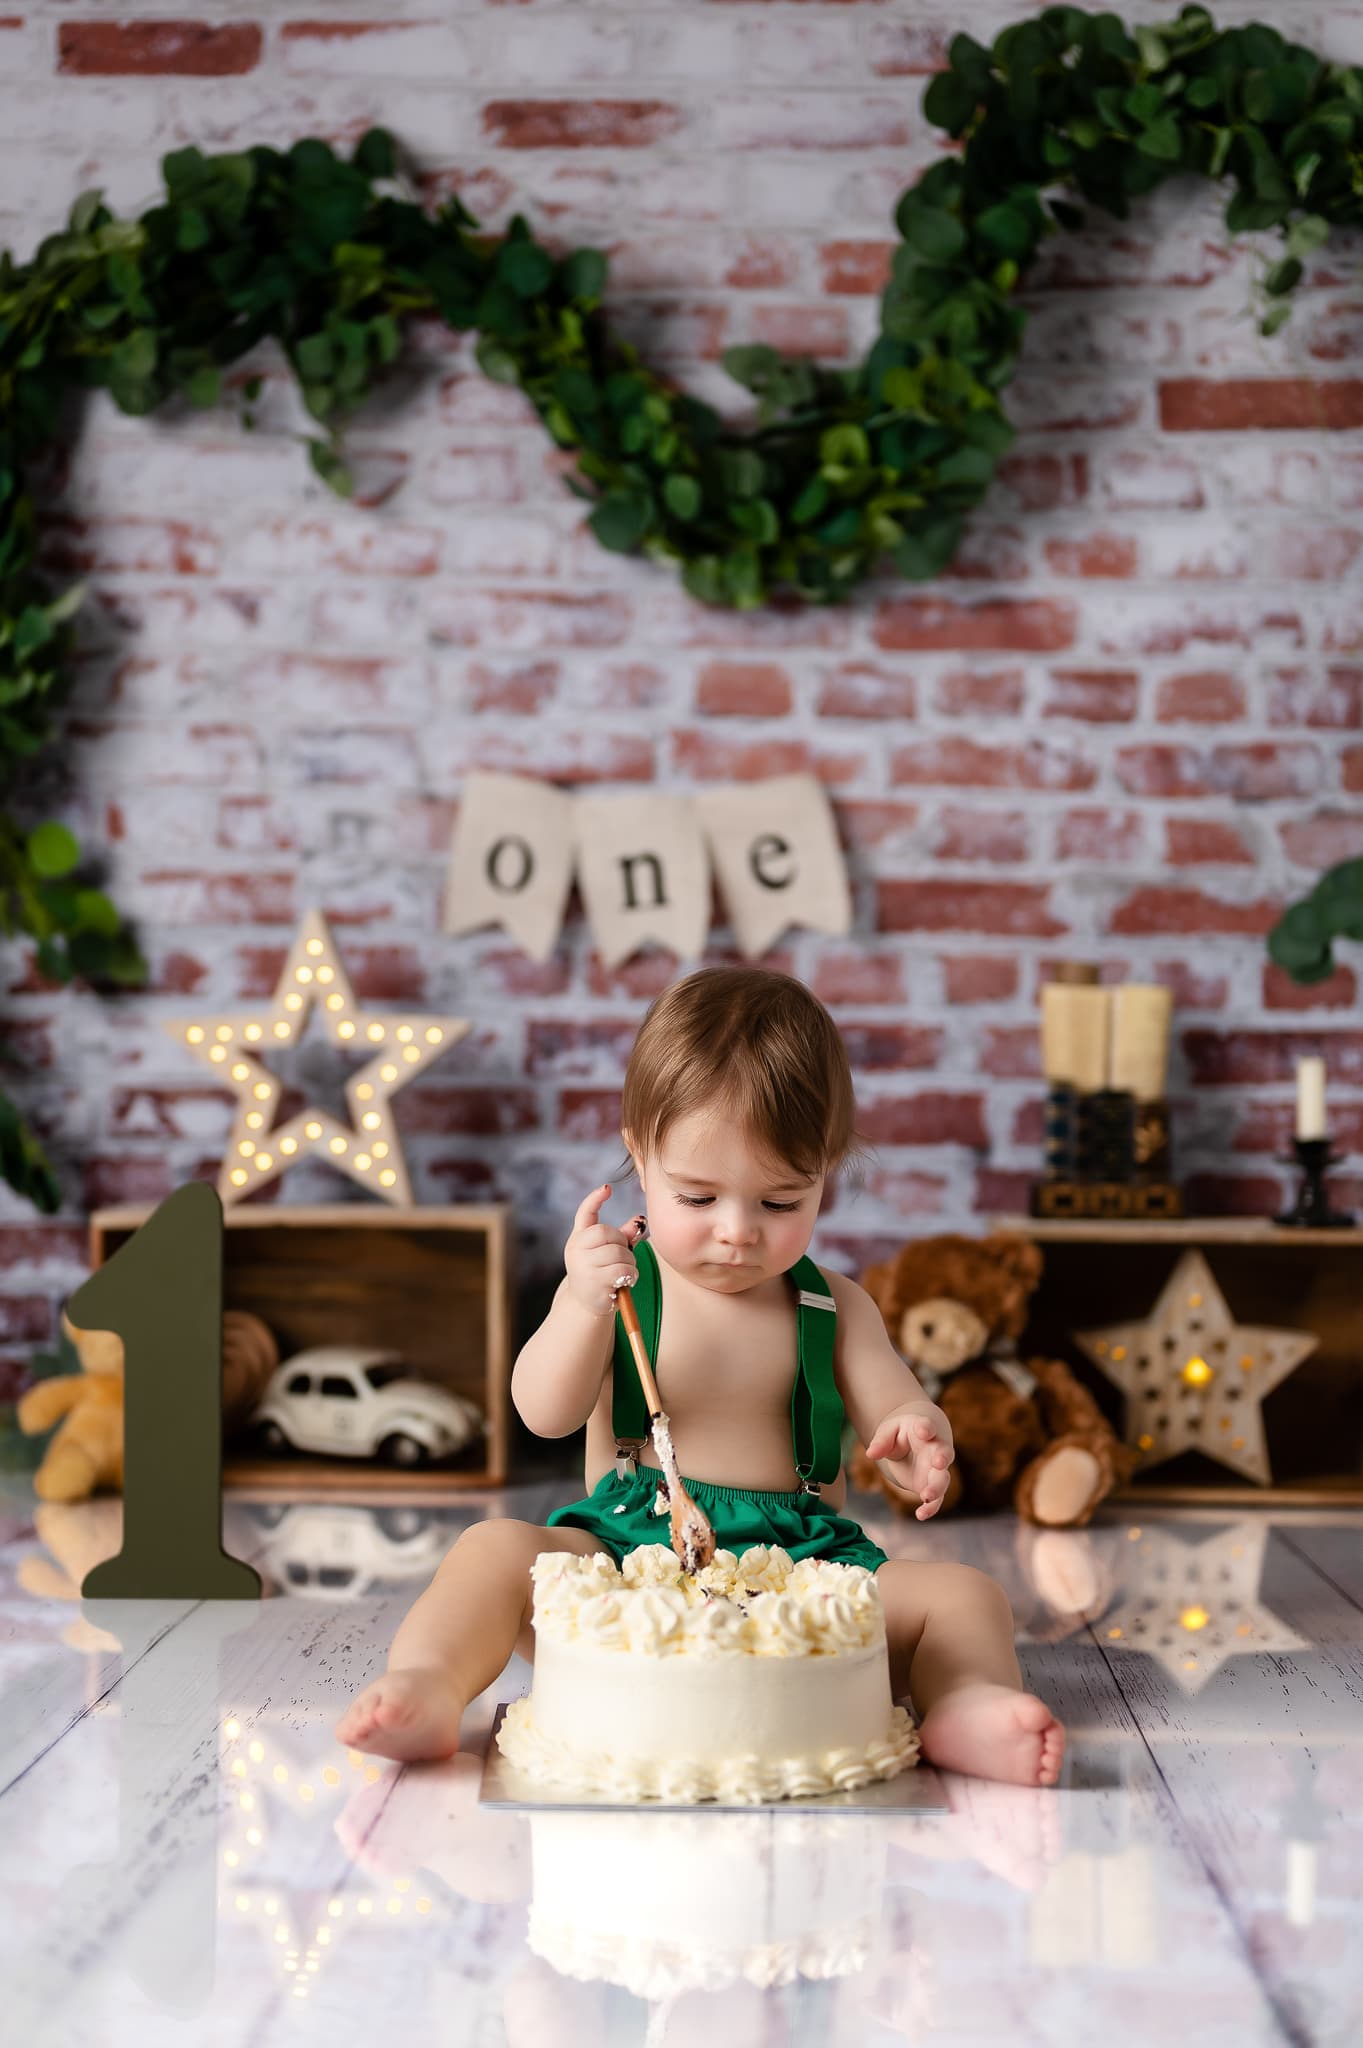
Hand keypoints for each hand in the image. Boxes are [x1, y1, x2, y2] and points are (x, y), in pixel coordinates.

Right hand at [564, 1184, 644, 1317]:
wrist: (587, 1304)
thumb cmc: (600, 1273)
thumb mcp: (607, 1252)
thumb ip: (622, 1236)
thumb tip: (639, 1220)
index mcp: (578, 1239)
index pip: (584, 1214)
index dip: (595, 1199)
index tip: (607, 1188)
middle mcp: (575, 1251)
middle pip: (608, 1233)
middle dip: (622, 1244)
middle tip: (624, 1257)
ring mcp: (582, 1268)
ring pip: (619, 1253)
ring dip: (629, 1262)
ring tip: (624, 1271)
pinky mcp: (594, 1284)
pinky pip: (623, 1271)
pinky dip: (631, 1276)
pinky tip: (625, 1282)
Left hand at [864, 1404, 953, 1520]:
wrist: (914, 1445)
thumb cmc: (900, 1434)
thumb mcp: (888, 1432)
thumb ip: (881, 1441)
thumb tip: (870, 1454)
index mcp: (923, 1429)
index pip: (927, 1426)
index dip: (926, 1428)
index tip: (923, 1431)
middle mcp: (935, 1449)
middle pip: (943, 1453)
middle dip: (942, 1458)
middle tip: (939, 1462)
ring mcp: (936, 1469)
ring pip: (942, 1479)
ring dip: (937, 1487)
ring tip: (926, 1496)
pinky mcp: (931, 1485)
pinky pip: (935, 1499)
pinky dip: (930, 1508)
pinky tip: (921, 1515)